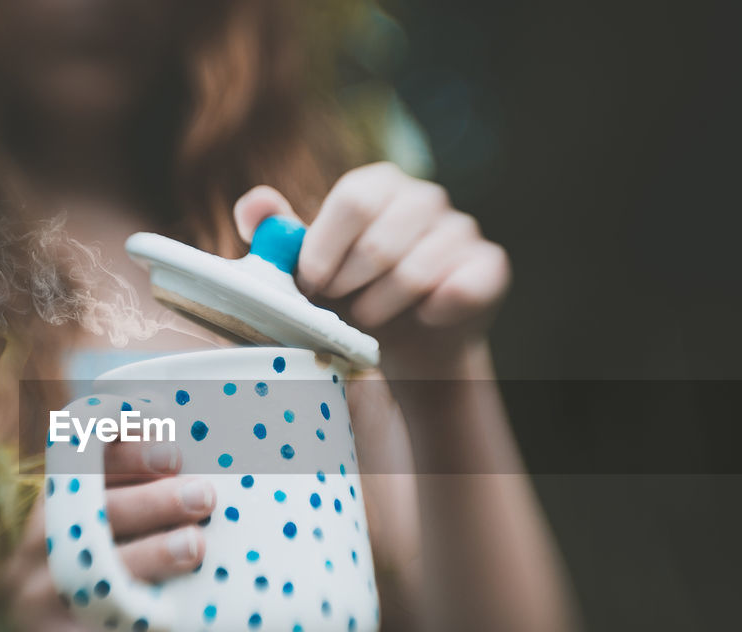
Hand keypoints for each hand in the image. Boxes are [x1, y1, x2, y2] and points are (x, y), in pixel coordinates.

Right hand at [0, 440, 210, 631]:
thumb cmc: (101, 565)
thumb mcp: (104, 523)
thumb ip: (139, 495)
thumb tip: (208, 471)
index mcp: (55, 505)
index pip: (84, 464)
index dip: (128, 452)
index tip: (174, 452)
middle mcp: (40, 548)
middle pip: (96, 515)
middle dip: (154, 501)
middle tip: (204, 496)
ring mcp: (41, 601)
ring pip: (95, 575)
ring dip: (148, 556)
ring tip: (195, 548)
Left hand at [234, 162, 510, 375]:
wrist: (403, 336)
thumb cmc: (347, 291)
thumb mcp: (306, 264)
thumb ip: (277, 234)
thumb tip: (252, 206)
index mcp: (376, 184)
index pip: (353, 200)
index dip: (325, 250)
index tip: (311, 285)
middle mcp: (423, 197)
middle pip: (380, 243)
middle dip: (349, 288)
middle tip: (340, 307)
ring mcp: (460, 229)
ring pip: (416, 273)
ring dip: (382, 308)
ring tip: (370, 317)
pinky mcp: (488, 265)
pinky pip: (463, 288)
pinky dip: (435, 311)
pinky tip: (423, 317)